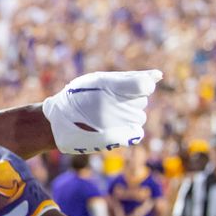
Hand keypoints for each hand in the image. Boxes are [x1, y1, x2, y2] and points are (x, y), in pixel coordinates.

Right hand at [42, 70, 161, 153]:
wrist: (56, 123)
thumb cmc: (78, 97)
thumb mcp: (99, 80)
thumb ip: (129, 77)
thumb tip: (159, 75)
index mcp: (107, 86)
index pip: (145, 86)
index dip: (140, 86)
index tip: (127, 90)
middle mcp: (113, 105)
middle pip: (142, 101)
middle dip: (129, 100)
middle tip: (106, 103)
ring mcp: (115, 124)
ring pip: (139, 117)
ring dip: (128, 115)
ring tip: (106, 116)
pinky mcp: (116, 139)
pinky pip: (137, 132)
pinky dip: (130, 130)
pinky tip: (114, 127)